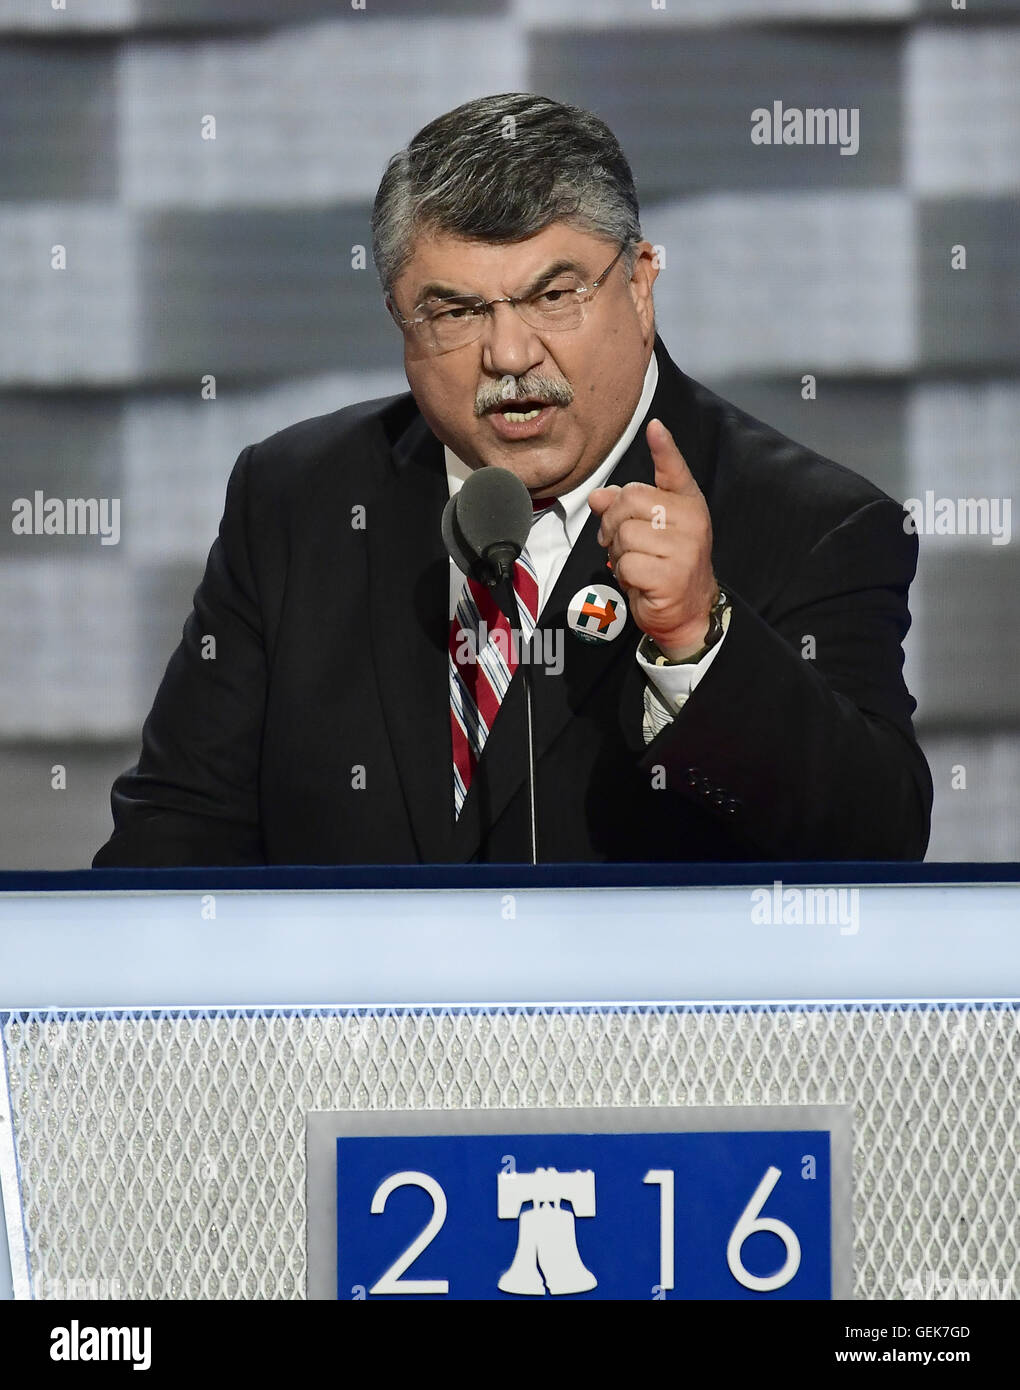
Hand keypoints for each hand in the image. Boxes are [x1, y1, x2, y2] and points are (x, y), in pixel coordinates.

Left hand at [588, 418, 716, 658]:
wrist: (686, 610)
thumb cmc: (663, 565)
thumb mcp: (645, 531)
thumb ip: (623, 508)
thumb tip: (597, 495)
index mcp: (688, 504)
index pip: (674, 470)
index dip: (664, 448)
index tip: (654, 427)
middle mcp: (691, 521)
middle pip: (630, 499)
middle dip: (613, 521)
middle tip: (619, 542)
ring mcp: (684, 548)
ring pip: (624, 533)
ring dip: (618, 552)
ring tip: (635, 563)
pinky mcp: (671, 575)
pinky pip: (627, 563)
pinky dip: (623, 573)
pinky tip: (639, 580)